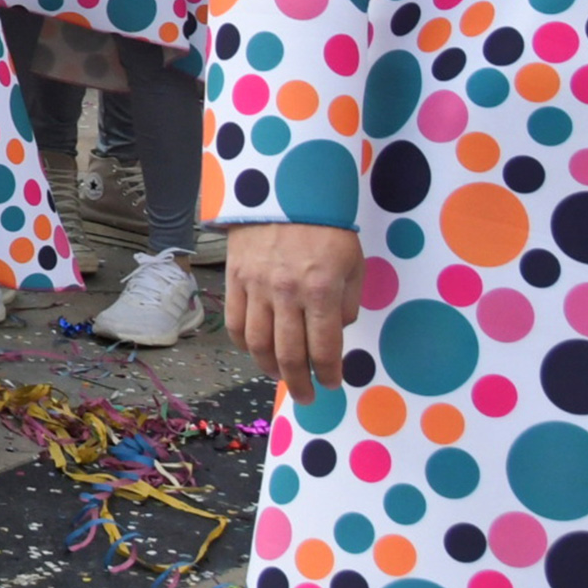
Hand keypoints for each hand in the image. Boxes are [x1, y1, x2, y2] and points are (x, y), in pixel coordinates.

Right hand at [221, 221, 366, 400]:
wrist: (281, 190)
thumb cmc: (325, 227)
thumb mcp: (352, 264)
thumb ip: (347, 302)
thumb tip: (335, 330)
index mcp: (320, 290)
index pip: (323, 348)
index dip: (328, 373)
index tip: (331, 384)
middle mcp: (286, 293)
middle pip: (288, 354)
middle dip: (299, 383)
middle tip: (306, 397)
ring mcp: (255, 287)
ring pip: (257, 343)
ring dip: (269, 368)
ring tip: (279, 376)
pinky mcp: (235, 278)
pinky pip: (236, 322)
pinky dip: (243, 344)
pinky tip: (254, 350)